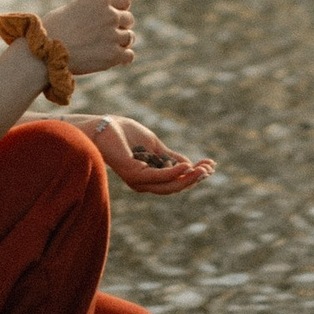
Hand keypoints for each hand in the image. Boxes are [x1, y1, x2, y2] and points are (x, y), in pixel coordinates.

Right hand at [45, 0, 136, 74]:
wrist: (44, 52)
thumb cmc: (51, 30)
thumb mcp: (73, 9)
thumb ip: (92, 11)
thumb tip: (101, 19)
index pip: (125, 1)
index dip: (119, 11)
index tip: (111, 20)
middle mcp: (110, 15)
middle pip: (129, 19)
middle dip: (120, 27)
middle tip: (106, 37)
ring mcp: (113, 35)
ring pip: (129, 38)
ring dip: (120, 44)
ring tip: (104, 49)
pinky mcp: (113, 55)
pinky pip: (129, 55)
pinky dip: (122, 58)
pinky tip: (112, 60)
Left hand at [79, 115, 215, 193]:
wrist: (102, 127)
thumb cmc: (123, 134)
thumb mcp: (154, 145)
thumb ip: (169, 156)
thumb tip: (189, 164)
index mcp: (149, 176)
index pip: (175, 181)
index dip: (194, 175)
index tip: (211, 165)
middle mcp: (144, 183)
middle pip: (175, 186)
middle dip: (194, 179)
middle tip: (211, 168)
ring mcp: (139, 180)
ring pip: (169, 185)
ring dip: (189, 178)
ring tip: (203, 169)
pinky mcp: (134, 174)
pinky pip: (158, 177)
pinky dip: (174, 173)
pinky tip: (187, 165)